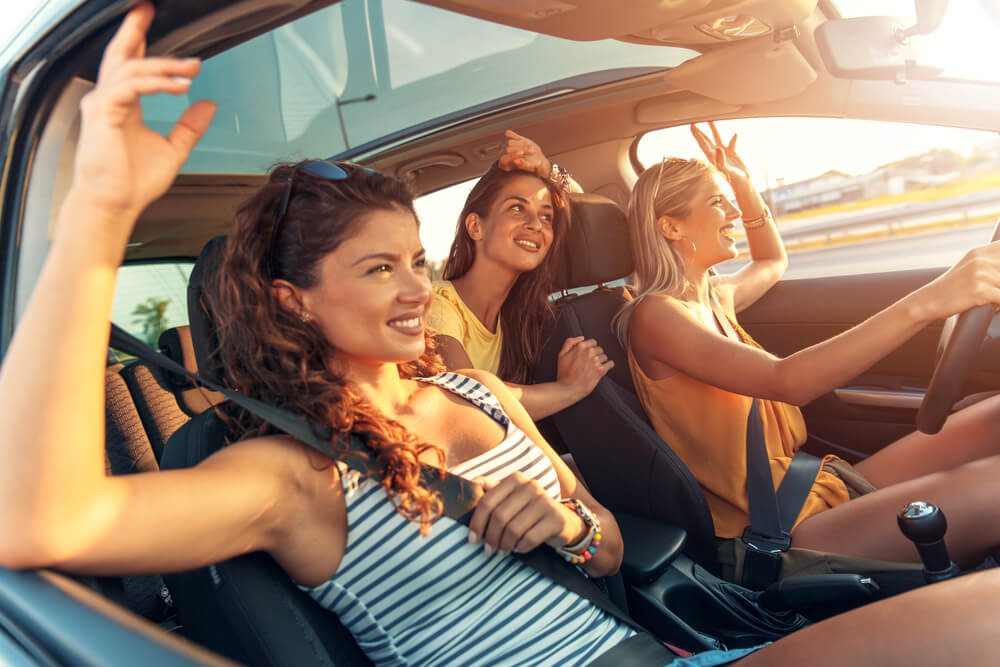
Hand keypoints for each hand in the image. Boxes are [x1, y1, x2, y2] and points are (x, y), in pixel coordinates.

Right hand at [71, 3, 215, 226]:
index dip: (140, 41)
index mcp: (123, 105)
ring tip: (192, 67)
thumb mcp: (173, 149)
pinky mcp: (102, 113)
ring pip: (131, 68)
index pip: (132, 65)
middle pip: (121, 54)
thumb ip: (189, 127)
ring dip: (164, 65)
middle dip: (134, 30)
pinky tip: (178, 86)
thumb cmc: (134, 183)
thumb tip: (208, 104)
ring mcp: (102, 104)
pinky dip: (156, 83)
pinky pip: (130, 86)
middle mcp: (109, 100)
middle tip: (147, 9)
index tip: (150, 22)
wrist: (114, 205)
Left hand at [468, 472, 584, 554]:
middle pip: (499, 517)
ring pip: (513, 529)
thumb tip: (471, 484)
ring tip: (502, 551)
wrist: (562, 520)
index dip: (477, 523)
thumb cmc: (528, 510)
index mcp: (515, 479)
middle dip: (490, 537)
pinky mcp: (555, 518)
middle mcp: (530, 486)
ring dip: (504, 545)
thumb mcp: (510, 497)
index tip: (473, 539)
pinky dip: (520, 547)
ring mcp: (545, 501)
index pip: (487, 502)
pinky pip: (529, 538)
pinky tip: (518, 549)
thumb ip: (491, 489)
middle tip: (488, 550)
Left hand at [497, 130, 550, 178]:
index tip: (521, 153)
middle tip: (532, 151)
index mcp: (503, 165)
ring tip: (530, 148)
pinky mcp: (506, 138)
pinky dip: (515, 136)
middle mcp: (500, 155)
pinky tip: (521, 140)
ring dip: (521, 144)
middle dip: (520, 149)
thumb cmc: (531, 163)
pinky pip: (508, 133)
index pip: (503, 159)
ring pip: (509, 142)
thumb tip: (515, 161)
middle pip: (507, 149)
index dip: (512, 156)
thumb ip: (523, 165)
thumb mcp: (530, 165)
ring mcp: (503, 146)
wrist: (534, 154)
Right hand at [556, 336, 613, 400]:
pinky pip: (610, 364)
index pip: (593, 342)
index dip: (590, 348)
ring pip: (604, 356)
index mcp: (580, 347)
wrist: (568, 389)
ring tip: (594, 367)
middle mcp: (589, 352)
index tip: (588, 354)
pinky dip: (608, 366)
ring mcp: (595, 361)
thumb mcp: (561, 355)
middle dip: (596, 354)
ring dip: (601, 361)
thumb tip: (581, 338)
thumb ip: (569, 342)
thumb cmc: (564, 373)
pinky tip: (602, 369)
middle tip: (590, 362)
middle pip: (599, 349)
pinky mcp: (600, 370)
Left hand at [691, 121, 750, 188]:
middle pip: (706, 139)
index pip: (702, 143)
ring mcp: (724, 153)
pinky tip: (735, 134)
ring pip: (717, 138)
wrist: (742, 184)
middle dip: (700, 131)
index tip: (692, 125)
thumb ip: (720, 160)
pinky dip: (733, 139)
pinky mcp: (732, 153)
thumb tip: (718, 148)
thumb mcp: (726, 170)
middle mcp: (716, 154)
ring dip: (713, 130)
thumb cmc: (733, 180)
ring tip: (710, 120)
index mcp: (712, 157)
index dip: (697, 134)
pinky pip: (731, 143)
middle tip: (694, 122)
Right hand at [918, 242, 999, 319]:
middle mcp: (980, 260)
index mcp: (979, 252)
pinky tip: (994, 307)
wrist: (928, 301)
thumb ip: (988, 261)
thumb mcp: (968, 268)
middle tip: (991, 287)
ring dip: (999, 293)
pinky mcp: (980, 291)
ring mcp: (980, 275)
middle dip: (999, 282)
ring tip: (990, 297)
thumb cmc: (951, 288)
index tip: (995, 273)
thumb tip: (999, 268)